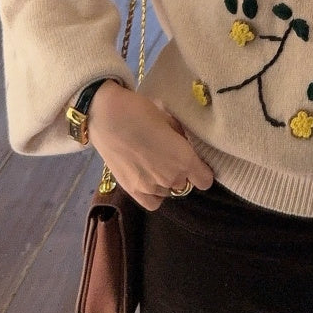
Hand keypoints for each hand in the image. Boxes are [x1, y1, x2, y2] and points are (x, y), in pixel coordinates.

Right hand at [87, 81, 213, 209]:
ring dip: (167, 181)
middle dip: (182, 172)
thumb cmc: (140, 111)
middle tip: (171, 155)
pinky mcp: (132, 191)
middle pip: (186, 184)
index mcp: (184, 159)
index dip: (203, 171)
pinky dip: (154, 194)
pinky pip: (152, 202)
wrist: (107, 117)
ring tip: (155, 163)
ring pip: (169, 191)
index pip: (205, 180)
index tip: (198, 163)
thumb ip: (180, 137)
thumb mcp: (169, 119)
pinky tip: (149, 180)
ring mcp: (151, 187)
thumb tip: (184, 144)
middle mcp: (171, 178)